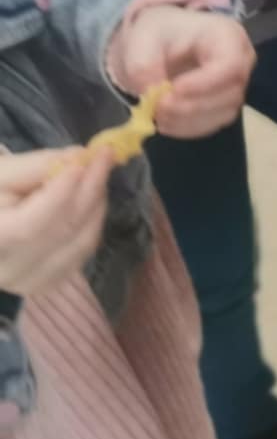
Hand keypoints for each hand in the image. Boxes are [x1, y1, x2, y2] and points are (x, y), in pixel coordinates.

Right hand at [0, 148, 113, 296]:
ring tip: (97, 174)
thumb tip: (78, 157)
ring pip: (81, 243)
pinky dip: (94, 222)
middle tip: (105, 156)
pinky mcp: (48, 282)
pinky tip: (91, 200)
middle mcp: (7, 272)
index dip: (59, 194)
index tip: (82, 159)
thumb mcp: (0, 174)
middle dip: (89, 189)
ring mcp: (29, 282)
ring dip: (97, 204)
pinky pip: (85, 251)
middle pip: (60, 232)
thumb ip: (36, 166)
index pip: (27, 227)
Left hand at [115, 7, 254, 138]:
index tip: (171, 91)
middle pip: (231, 93)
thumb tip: (152, 97)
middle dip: (191, 106)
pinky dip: (188, 128)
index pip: (231, 65)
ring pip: (224, 113)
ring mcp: (237, 85)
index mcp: (228, 36)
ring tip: (157, 115)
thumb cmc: (159, 34)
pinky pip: (215, 123)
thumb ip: (143, 66)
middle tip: (157, 108)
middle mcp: (242, 61)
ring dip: (188, 121)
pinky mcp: (226, 104)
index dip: (204, 84)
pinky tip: (166, 122)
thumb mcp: (142, 40)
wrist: (163, 41)